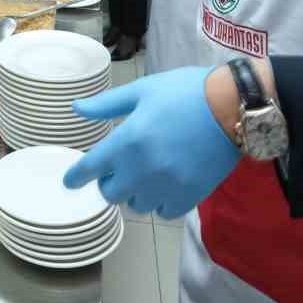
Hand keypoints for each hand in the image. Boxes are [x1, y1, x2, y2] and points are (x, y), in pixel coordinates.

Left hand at [65, 67, 240, 219]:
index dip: (76, 177)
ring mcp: (167, 185)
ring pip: (137, 205)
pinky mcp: (190, 195)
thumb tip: (76, 108)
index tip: (69, 181)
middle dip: (108, 183)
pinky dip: (159, 203)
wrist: (233, 106)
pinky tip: (163, 187)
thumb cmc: (184, 92)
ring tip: (142, 177)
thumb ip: (107, 105)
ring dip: (134, 193)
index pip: (91, 168)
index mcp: (128, 140)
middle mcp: (143, 168)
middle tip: (116, 170)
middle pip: (111, 193)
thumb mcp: (142, 90)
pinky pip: (164, 212)